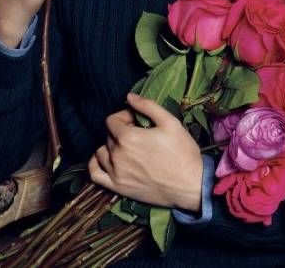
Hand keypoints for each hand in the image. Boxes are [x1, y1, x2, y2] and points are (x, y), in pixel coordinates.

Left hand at [88, 93, 203, 211]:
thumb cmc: (182, 152)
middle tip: (139, 133)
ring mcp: (115, 173)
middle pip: (108, 135)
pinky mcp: (117, 187)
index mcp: (128, 137)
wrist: (190, 184)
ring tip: (127, 147)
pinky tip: (106, 160)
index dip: (124, 116)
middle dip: (121, 130)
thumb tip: (129, 96)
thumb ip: (148, 106)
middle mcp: (117, 155)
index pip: (111, 120)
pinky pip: (94, 174)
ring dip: (111, 146)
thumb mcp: (171, 122)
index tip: (137, 120)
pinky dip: (95, 164)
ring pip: (101, 152)